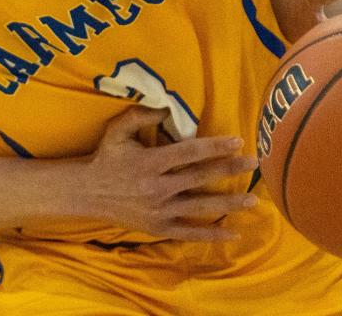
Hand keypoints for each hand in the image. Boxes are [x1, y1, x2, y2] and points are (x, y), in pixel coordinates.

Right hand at [85, 106, 257, 241]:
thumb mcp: (118, 130)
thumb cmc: (106, 157)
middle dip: (229, 170)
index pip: (190, 152)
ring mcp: (160, 210)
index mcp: (151, 162)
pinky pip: (189, 233)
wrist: (87, 192)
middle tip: (254, 164)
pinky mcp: (158, 228)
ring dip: (228, 204)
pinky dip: (211, 235)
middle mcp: (158, 187)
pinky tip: (233, 234)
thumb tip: (168, 107)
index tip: (237, 141)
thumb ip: (141, 115)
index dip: (215, 146)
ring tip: (253, 201)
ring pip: (200, 207)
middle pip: (201, 178)